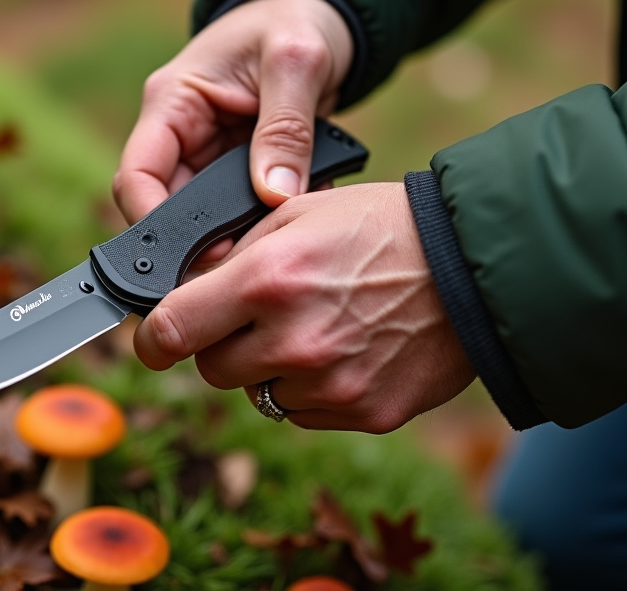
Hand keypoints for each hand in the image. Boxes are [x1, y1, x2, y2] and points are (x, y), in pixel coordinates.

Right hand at [112, 0, 353, 231]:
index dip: (151, 219)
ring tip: (279, 239)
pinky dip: (269, 218)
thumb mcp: (296, 62)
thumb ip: (285, 127)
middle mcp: (181, 133)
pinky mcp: (240, 168)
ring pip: (207, 215)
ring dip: (241, 232)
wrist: (320, 15)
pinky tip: (299, 219)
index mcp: (172, 101)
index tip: (191, 253)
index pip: (135, 174)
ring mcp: (210, 154)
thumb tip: (273, 194)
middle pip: (168, 206)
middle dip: (201, 239)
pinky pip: (244, 207)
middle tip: (245, 262)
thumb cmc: (297, 20)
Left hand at [132, 183, 475, 433]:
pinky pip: (304, 411)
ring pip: (259, 394)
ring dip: (270, 368)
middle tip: (257, 316)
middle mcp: (292, 340)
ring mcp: (329, 384)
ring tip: (318, 325)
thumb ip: (236, 255)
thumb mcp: (300, 213)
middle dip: (221, 345)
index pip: (172, 331)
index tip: (154, 340)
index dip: (153, 339)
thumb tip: (187, 289)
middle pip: (212, 370)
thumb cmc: (383, 228)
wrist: (474, 268)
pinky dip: (311, 388)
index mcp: (268, 280)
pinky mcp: (363, 413)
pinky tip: (347, 349)